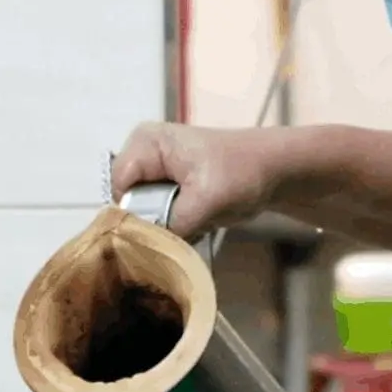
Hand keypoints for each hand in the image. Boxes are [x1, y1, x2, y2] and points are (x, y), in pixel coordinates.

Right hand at [110, 123, 282, 238]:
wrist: (271, 171)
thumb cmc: (242, 172)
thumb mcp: (207, 199)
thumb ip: (172, 223)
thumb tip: (148, 249)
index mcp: (145, 143)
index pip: (120, 189)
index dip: (134, 216)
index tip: (160, 233)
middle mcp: (142, 155)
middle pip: (129, 205)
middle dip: (154, 224)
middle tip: (186, 227)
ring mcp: (153, 174)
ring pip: (143, 217)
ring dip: (168, 229)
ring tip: (196, 223)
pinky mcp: (165, 190)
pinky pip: (158, 220)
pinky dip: (177, 229)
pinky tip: (197, 224)